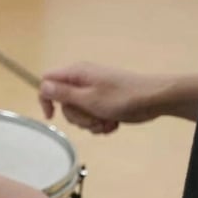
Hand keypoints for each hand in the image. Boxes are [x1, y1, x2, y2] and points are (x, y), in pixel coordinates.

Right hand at [39, 62, 165, 133]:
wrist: (155, 99)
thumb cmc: (121, 98)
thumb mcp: (89, 99)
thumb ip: (64, 93)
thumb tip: (43, 85)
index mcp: (76, 74)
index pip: (48, 81)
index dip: (46, 99)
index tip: (52, 116)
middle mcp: (82, 79)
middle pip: (64, 102)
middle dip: (77, 116)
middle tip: (92, 120)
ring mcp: (94, 90)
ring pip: (79, 111)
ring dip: (90, 122)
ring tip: (106, 122)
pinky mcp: (104, 100)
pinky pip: (92, 114)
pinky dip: (100, 122)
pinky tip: (112, 124)